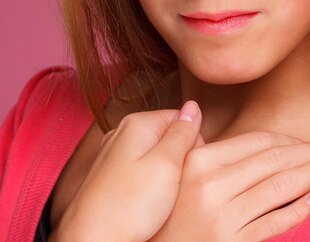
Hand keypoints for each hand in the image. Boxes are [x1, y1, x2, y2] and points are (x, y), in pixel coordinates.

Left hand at [53, 100, 202, 241]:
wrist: (91, 241)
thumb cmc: (127, 207)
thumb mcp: (168, 164)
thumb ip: (183, 132)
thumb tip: (193, 106)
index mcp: (137, 123)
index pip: (182, 119)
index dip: (192, 144)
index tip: (188, 167)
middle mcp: (122, 133)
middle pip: (169, 137)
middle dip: (179, 159)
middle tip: (175, 184)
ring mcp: (113, 155)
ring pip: (157, 156)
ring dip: (166, 175)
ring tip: (159, 196)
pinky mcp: (110, 177)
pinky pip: (142, 173)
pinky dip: (149, 186)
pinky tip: (146, 203)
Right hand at [151, 132, 309, 240]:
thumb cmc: (163, 213)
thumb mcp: (175, 175)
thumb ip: (201, 149)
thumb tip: (196, 110)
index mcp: (198, 160)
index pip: (259, 142)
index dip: (292, 140)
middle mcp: (210, 185)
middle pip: (275, 161)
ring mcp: (222, 216)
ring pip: (281, 187)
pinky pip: (273, 222)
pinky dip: (298, 208)